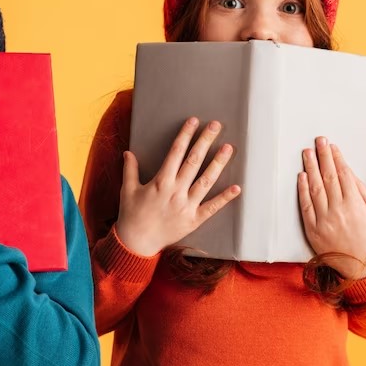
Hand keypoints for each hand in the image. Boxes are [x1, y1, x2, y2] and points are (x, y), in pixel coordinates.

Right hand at [115, 118, 239, 256]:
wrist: (137, 243)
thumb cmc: (131, 215)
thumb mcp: (127, 190)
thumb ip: (130, 170)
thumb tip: (128, 152)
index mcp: (160, 182)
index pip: (175, 152)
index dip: (185, 135)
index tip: (194, 121)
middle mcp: (176, 191)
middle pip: (193, 161)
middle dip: (205, 141)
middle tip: (216, 126)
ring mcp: (187, 206)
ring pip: (206, 180)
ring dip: (218, 163)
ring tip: (228, 148)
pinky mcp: (194, 220)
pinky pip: (212, 207)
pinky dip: (225, 198)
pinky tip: (237, 187)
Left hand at [298, 137, 365, 279]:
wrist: (361, 265)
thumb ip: (360, 190)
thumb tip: (347, 170)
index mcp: (356, 204)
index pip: (343, 175)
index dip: (337, 158)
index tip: (332, 146)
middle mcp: (339, 210)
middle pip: (328, 177)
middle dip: (323, 156)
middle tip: (318, 141)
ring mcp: (324, 220)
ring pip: (315, 188)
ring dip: (310, 168)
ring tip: (307, 153)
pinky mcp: (313, 229)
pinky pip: (306, 205)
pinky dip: (302, 189)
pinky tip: (301, 176)